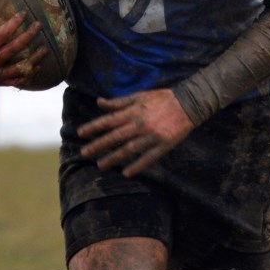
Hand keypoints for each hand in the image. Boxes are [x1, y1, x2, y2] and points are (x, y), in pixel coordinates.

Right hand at [0, 0, 47, 86]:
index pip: (2, 35)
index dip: (14, 24)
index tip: (24, 14)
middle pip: (14, 49)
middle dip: (28, 36)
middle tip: (38, 25)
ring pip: (19, 69)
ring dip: (34, 59)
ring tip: (45, 49)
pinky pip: (15, 81)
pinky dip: (27, 75)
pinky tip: (37, 67)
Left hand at [78, 88, 194, 176]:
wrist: (188, 103)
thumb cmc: (162, 98)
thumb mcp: (139, 96)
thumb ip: (119, 102)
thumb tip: (99, 102)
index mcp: (134, 111)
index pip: (110, 120)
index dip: (94, 127)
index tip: (80, 133)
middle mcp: (141, 124)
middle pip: (116, 136)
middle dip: (99, 145)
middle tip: (84, 152)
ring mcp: (152, 136)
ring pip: (129, 149)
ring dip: (114, 158)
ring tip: (100, 165)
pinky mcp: (164, 145)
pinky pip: (149, 157)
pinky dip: (138, 166)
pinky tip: (127, 173)